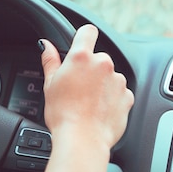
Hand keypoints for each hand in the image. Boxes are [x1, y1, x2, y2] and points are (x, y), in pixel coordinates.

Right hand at [40, 24, 133, 149]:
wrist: (82, 140)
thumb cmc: (63, 115)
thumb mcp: (50, 85)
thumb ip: (50, 61)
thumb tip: (45, 45)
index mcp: (81, 58)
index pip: (87, 31)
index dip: (83, 37)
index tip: (80, 46)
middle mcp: (103, 64)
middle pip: (98, 58)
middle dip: (89, 70)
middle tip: (77, 88)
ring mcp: (118, 80)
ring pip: (109, 76)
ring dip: (101, 85)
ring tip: (87, 104)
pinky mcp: (127, 96)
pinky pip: (119, 92)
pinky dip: (110, 99)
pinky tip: (97, 111)